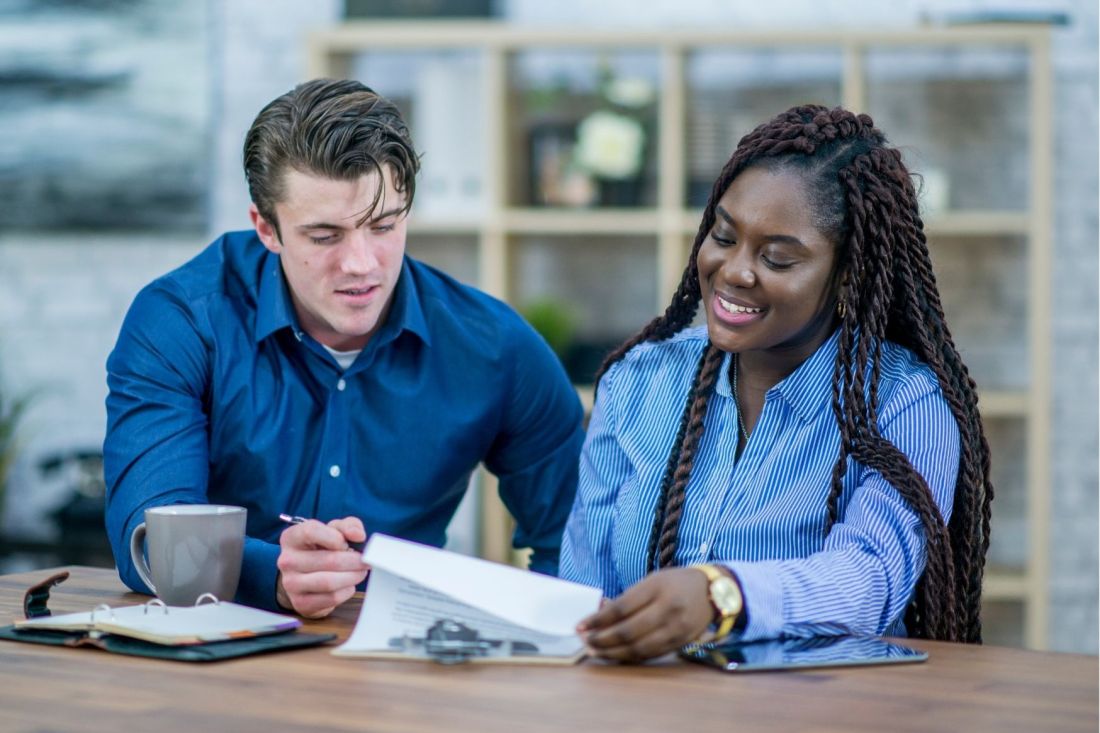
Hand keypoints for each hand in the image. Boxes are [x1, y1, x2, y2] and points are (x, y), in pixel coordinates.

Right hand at [275, 516, 369, 617]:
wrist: (307, 575)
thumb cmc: (322, 548)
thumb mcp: (334, 530)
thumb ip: (348, 526)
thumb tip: (357, 535)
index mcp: (292, 537)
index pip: (311, 532)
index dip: (335, 537)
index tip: (348, 543)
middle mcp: (287, 560)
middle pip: (328, 560)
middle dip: (354, 561)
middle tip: (366, 561)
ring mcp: (291, 583)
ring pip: (329, 582)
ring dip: (352, 576)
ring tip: (360, 572)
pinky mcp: (301, 602)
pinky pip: (331, 598)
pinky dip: (346, 591)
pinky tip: (348, 584)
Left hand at [577, 567, 712, 662]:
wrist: (714, 592)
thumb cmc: (676, 583)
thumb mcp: (652, 581)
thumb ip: (627, 598)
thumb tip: (599, 613)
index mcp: (657, 588)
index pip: (621, 608)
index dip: (598, 619)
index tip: (580, 625)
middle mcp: (667, 609)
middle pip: (628, 631)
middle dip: (602, 639)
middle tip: (585, 641)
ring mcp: (675, 629)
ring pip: (638, 648)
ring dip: (613, 653)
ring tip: (595, 652)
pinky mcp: (680, 643)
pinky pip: (650, 655)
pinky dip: (630, 657)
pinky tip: (616, 655)